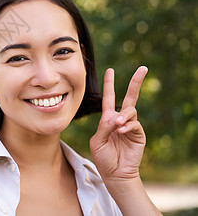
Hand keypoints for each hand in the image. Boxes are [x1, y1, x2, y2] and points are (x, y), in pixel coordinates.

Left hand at [90, 66, 147, 182]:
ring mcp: (131, 126)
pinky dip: (127, 125)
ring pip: (130, 110)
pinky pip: (134, 123)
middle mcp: (120, 119)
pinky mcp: (138, 134)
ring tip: (117, 126)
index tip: (110, 70)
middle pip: (129, 97)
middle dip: (135, 82)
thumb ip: (104, 128)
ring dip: (123, 116)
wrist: (115, 173)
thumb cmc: (103, 158)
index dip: (109, 84)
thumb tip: (116, 117)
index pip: (109, 98)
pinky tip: (121, 131)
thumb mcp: (97, 141)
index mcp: (107, 119)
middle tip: (143, 69)